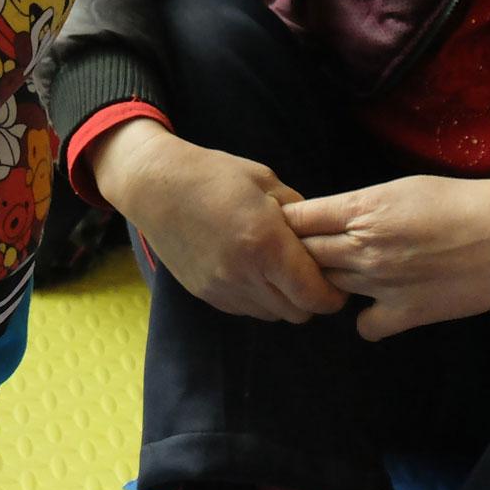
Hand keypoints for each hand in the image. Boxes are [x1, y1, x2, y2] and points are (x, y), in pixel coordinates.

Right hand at [90, 119, 343, 322]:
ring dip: (282, 299)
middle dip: (310, 297)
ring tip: (276, 268)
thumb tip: (322, 239)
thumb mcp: (266, 182)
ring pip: (273, 314)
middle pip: (298, 313)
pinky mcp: (205, 294)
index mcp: (266, 244)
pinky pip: (246, 309)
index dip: (333, 294)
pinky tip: (251, 269)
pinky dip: (257, 297)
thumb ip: (300, 215)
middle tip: (307, 271)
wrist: (154, 185)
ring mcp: (222, 288)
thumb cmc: (213, 175)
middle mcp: (245, 274)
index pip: (317, 297)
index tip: (335, 278)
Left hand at [284, 173, 489, 339]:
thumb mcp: (402, 188)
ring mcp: (382, 283)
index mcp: (361, 209)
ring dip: (330, 282)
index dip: (286, 224)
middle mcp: (364, 247)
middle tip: (309, 253)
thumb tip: (330, 218)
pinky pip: (364, 326)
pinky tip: (378, 306)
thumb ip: (360, 206)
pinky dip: (366, 319)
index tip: (287, 226)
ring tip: (346, 274)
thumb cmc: (463, 202)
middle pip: (303, 255)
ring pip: (328, 287)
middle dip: (298, 254)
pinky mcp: (407, 313)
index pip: (297, 219)